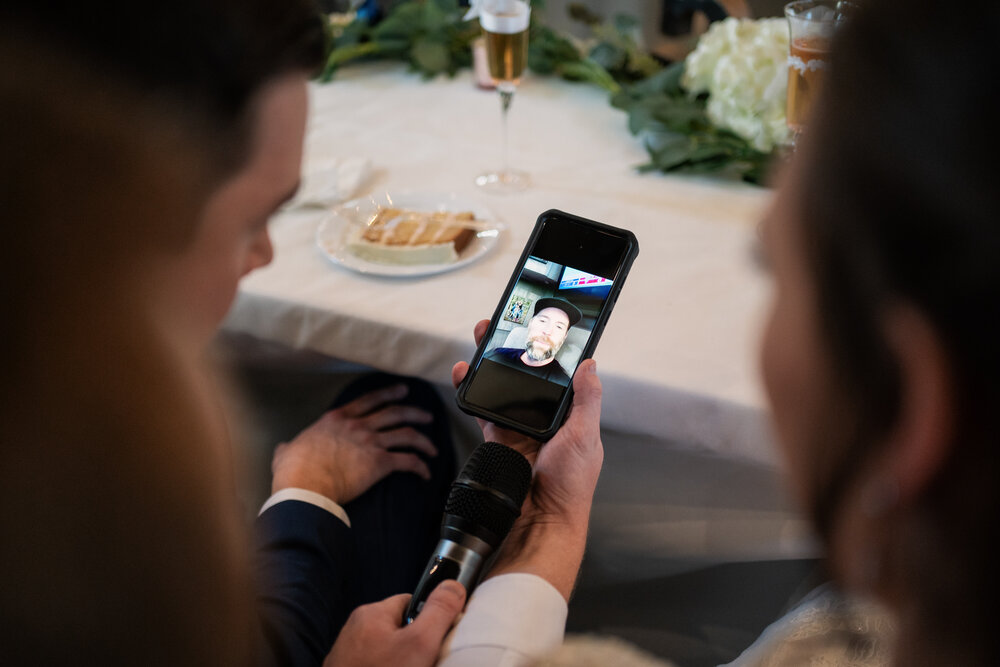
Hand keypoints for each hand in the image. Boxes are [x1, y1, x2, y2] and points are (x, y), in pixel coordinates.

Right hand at [271, 384, 437, 504]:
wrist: (305, 485)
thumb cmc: (294, 470)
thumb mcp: (287, 451)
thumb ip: (289, 447)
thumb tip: (283, 449)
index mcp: (337, 420)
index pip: (368, 400)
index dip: (387, 394)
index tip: (400, 391)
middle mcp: (357, 426)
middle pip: (394, 412)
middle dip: (413, 411)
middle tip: (425, 414)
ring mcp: (370, 442)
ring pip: (406, 433)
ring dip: (423, 438)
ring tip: (432, 446)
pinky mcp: (380, 462)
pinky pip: (408, 460)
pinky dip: (420, 466)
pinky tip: (425, 472)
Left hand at [323, 581, 465, 666]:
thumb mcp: (419, 643)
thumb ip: (438, 612)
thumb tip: (453, 585)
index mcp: (371, 614)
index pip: (410, 602)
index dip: (430, 618)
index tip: (439, 637)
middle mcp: (355, 631)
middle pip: (399, 629)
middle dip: (415, 645)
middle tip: (425, 662)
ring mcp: (348, 656)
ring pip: (387, 651)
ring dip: (402, 661)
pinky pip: (375, 665)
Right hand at [451, 320, 603, 598]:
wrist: (537, 524)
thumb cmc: (569, 487)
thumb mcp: (585, 438)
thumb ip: (586, 400)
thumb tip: (590, 363)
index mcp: (570, 416)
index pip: (560, 374)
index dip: (548, 349)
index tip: (539, 324)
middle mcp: (545, 420)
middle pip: (527, 375)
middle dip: (514, 348)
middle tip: (503, 324)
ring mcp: (520, 429)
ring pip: (503, 388)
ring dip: (490, 364)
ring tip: (482, 340)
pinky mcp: (498, 440)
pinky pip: (483, 410)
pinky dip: (471, 392)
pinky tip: (465, 375)